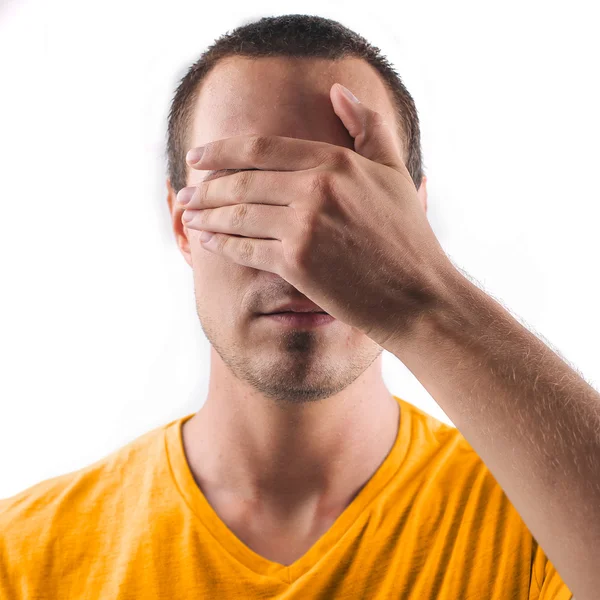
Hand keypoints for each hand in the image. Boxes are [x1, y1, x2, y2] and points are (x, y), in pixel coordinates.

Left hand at [177, 83, 451, 350]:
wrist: (418, 295)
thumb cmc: (408, 237)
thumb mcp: (394, 172)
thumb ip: (368, 127)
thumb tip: (338, 92)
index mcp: (335, 161)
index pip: (261, 148)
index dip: (221, 152)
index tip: (197, 157)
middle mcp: (315, 188)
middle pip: (242, 182)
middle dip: (205, 188)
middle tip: (184, 193)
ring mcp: (304, 226)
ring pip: (239, 215)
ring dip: (207, 216)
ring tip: (187, 217)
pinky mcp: (296, 263)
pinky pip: (246, 249)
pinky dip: (221, 245)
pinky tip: (206, 242)